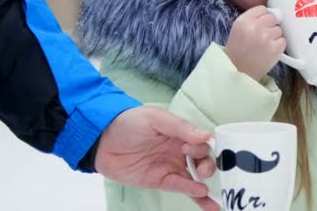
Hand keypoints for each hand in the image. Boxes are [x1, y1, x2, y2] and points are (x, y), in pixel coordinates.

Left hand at [95, 106, 219, 210]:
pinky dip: (191, 191)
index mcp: (181, 133)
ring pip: (195, 179)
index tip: (191, 149)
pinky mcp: (159, 180)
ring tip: (216, 199)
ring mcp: (170, 166)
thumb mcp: (155, 118)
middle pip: (203, 161)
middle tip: (203, 170)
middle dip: (208, 167)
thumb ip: (180, 127)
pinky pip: (179, 187)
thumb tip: (206, 136)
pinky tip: (201, 194)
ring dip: (206, 188)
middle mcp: (179, 151)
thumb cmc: (128, 122)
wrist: (100, 140)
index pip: (202, 142)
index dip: (202, 147)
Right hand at [225, 5, 285, 80]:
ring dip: (274, 36)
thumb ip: (252, 19)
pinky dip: (278, 46)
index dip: (263, 16)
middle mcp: (255, 26)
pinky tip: (269, 51)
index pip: (262, 9)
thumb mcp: (238, 29)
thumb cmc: (238, 50)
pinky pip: (283, 41)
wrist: (238, 71)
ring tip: (265, 45)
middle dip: (270, 25)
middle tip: (264, 35)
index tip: (261, 23)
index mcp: (244, 20)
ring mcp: (266, 37)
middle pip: (273, 18)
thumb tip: (271, 14)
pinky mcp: (275, 49)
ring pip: (279, 30)